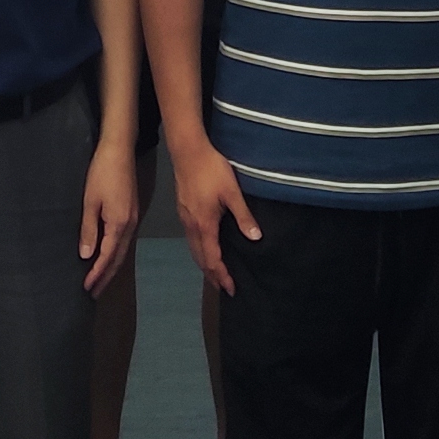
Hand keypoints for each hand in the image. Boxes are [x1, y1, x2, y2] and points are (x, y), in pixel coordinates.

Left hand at [82, 135, 142, 294]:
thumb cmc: (101, 174)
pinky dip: (115, 254)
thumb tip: (87, 256)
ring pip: (122, 251)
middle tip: (94, 293)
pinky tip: (108, 256)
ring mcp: (133, 219)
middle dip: (106, 276)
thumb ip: (89, 230)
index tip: (87, 288)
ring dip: (111, 267)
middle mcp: (130, 226)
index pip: (107, 256)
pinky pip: (124, 241)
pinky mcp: (132, 213)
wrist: (119, 151)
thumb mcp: (90, 202)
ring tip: (100, 280)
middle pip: (118, 258)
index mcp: (119, 224)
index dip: (97, 274)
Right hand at [171, 133, 261, 296]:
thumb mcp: (232, 192)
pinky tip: (205, 247)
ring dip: (204, 264)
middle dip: (212, 275)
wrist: (187, 150)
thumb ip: (243, 216)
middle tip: (224, 287)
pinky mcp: (183, 210)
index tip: (231, 289)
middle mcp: (191, 226)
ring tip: (215, 273)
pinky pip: (191, 239)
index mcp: (204, 225)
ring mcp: (185, 218)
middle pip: (200, 258)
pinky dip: (199, 251)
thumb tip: (255, 238)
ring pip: (193, 249)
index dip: (222, 275)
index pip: (213, 259)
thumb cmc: (211, 169)